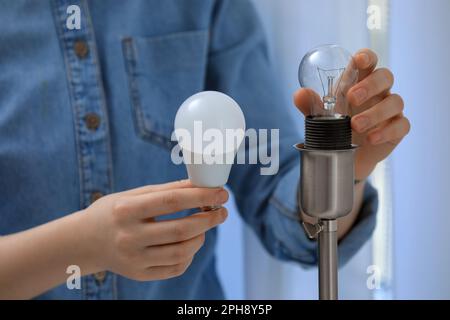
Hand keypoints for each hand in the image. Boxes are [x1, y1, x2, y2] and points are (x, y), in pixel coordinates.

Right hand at [82, 180, 227, 280]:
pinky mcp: (139, 275)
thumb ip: (166, 190)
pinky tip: (190, 243)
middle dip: (209, 219)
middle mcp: (128, 237)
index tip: (222, 193)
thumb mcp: (133, 195)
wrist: (84, 242)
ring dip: (201, 237)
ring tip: (204, 226)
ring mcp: (133, 259)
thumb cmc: (114, 212)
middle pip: (181, 230)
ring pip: (182, 252)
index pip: (172, 201)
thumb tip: (201, 185)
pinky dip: (190, 255)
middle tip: (222, 212)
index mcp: (126, 210)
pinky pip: (175, 268)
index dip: (201, 196)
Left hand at [294, 48, 409, 179]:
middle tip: (352, 98)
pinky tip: (371, 139)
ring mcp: (390, 110)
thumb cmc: (334, 126)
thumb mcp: (320, 116)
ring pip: (395, 101)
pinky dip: (386, 132)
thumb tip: (299, 94)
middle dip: (370, 85)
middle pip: (385, 76)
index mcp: (359, 81)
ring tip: (355, 125)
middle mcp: (378, 92)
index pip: (368, 61)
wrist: (343, 156)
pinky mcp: (397, 129)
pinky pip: (401, 125)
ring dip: (375, 113)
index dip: (366, 57)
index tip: (358, 60)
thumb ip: (310, 104)